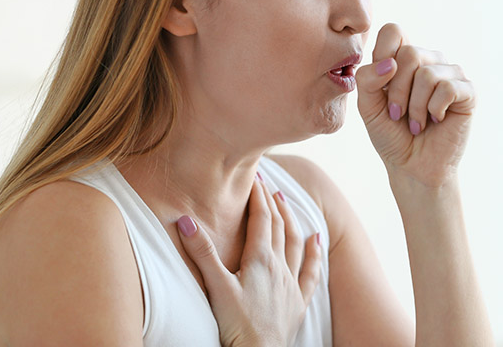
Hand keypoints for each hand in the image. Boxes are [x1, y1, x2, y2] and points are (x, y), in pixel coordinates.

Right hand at [177, 177, 321, 346]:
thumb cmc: (236, 326)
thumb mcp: (216, 287)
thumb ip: (202, 252)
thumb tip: (185, 219)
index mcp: (260, 260)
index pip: (261, 219)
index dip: (257, 196)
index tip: (254, 177)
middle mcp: (279, 267)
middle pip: (278, 226)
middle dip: (271, 202)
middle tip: (266, 183)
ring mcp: (291, 284)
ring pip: (294, 243)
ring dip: (290, 220)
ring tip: (285, 202)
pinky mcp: (298, 302)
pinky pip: (310, 272)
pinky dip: (314, 253)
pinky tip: (317, 240)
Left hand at [355, 22, 475, 187]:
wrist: (412, 166)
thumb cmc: (391, 134)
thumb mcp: (368, 107)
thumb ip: (368, 80)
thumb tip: (391, 63)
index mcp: (404, 57)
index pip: (393, 30)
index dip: (382, 54)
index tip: (380, 85)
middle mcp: (430, 59)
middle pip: (409, 53)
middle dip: (396, 91)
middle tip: (396, 114)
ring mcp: (451, 74)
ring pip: (427, 73)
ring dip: (415, 106)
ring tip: (416, 122)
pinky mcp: (468, 92)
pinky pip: (448, 88)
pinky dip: (434, 109)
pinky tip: (436, 120)